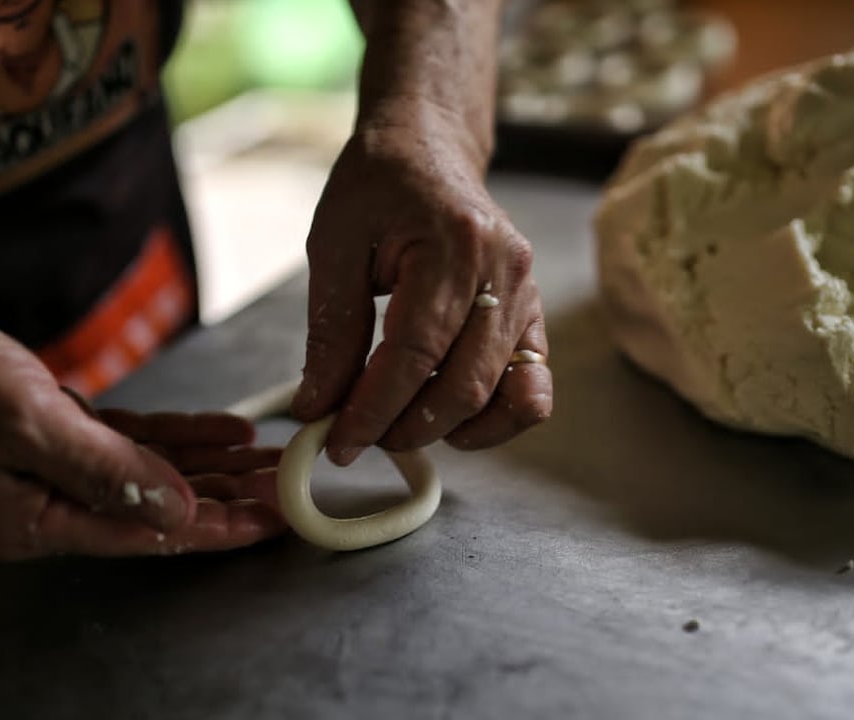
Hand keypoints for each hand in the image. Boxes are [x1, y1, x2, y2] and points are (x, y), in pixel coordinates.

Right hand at [0, 295, 285, 558]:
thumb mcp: (25, 420)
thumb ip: (106, 470)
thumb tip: (178, 508)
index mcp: (35, 521)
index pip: (146, 533)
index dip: (215, 526)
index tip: (272, 520)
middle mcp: (49, 505)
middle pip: (160, 509)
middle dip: (229, 499)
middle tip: (291, 488)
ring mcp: (56, 472)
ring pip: (156, 476)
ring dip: (217, 469)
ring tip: (275, 464)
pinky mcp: (60, 437)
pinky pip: (137, 445)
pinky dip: (183, 437)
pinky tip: (230, 432)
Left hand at [292, 102, 552, 464]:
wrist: (429, 149)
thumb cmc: (378, 187)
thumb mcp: (334, 245)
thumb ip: (331, 330)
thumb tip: (319, 406)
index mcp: (454, 245)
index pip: (415, 353)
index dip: (374, 408)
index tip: (337, 441)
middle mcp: (505, 273)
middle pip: (463, 384)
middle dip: (405, 428)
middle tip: (357, 437)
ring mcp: (528, 296)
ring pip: (502, 396)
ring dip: (447, 430)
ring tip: (399, 428)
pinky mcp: (534, 316)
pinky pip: (531, 388)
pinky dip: (494, 420)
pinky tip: (449, 421)